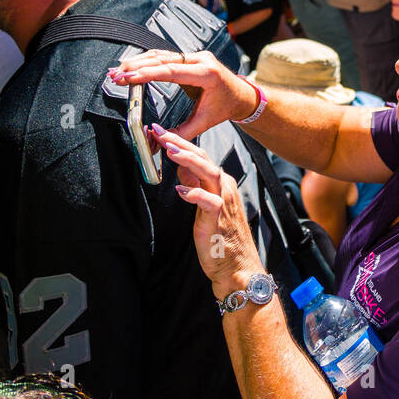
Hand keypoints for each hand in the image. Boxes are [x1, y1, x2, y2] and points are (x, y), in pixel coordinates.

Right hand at [109, 49, 259, 139]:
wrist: (241, 95)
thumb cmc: (226, 107)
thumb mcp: (204, 122)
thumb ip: (181, 132)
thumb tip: (158, 139)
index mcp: (207, 73)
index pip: (172, 71)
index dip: (147, 74)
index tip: (128, 78)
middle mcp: (201, 60)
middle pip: (162, 59)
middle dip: (136, 67)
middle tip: (115, 75)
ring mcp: (195, 56)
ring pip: (162, 55)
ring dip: (138, 62)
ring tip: (118, 71)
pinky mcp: (190, 57)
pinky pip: (165, 56)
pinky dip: (147, 61)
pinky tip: (132, 66)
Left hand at [153, 125, 264, 295]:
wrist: (236, 265)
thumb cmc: (222, 238)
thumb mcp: (204, 206)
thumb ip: (195, 185)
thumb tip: (183, 168)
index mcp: (221, 184)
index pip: (200, 156)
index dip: (181, 143)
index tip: (162, 133)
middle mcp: (225, 188)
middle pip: (203, 159)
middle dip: (181, 143)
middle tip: (162, 133)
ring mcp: (224, 202)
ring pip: (209, 173)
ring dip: (189, 160)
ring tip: (170, 150)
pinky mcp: (218, 218)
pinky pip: (208, 201)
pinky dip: (194, 193)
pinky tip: (180, 191)